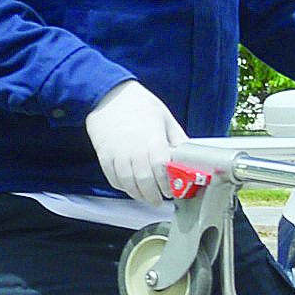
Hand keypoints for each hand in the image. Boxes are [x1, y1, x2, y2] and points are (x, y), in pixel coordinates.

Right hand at [86, 79, 185, 203]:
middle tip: (160, 199)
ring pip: (128, 183)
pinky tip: (130, 188)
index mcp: (152, 137)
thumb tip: (190, 154)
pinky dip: (122, 187)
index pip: (161, 168)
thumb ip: (177, 137)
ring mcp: (118, 152)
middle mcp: (134, 147)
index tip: (171, 190)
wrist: (108, 94)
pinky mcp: (104, 155)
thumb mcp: (164, 116)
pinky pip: (113, 178)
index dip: (167, 184)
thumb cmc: (138, 104)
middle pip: (145, 180)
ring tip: (146, 198)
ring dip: (138, 194)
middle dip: (154, 195)